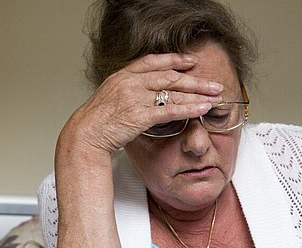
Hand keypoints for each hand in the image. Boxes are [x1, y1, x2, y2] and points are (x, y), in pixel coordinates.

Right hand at [58, 53, 223, 154]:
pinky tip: (202, 109)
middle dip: (196, 80)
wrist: (85, 134)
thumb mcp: (111, 96)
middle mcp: (131, 83)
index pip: (154, 61)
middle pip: (170, 76)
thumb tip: (147, 92)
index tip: (192, 61)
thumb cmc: (97, 120)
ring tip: (215, 97)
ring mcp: (136, 98)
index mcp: (123, 75)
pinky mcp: (140, 115)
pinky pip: (170, 110)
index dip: (175, 60)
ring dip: (198, 94)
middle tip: (214, 84)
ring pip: (174, 92)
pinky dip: (189, 109)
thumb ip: (130, 90)